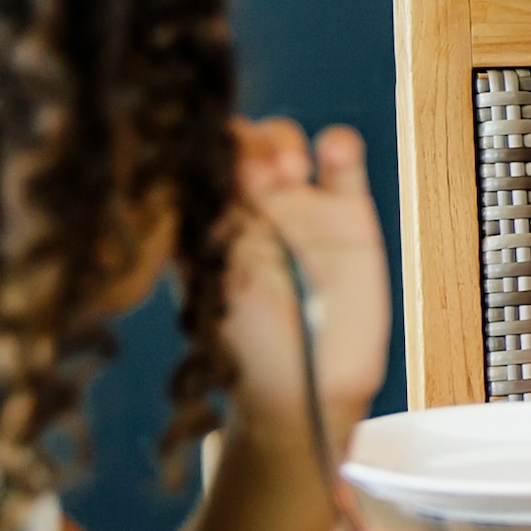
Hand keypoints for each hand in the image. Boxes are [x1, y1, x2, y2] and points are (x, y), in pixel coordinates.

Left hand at [222, 118, 387, 445]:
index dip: (202, 147)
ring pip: (286, 139)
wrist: (304, 390)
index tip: (204, 156)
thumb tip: (181, 178)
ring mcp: (300, 205)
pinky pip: (343, 165)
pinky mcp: (348, 214)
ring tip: (286, 171)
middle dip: (242, 141)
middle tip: (250, 172)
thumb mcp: (211, 287)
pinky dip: (339, 147)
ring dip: (280, 140)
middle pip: (241, 139)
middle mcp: (250, 205)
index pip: (199, 161)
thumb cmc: (247, 348)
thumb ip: (203, 234)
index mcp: (209, 219)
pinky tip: (332, 153)